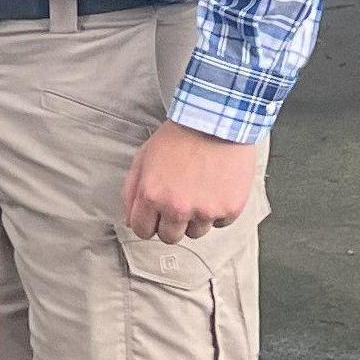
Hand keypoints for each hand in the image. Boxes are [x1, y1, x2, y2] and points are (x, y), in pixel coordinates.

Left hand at [121, 120, 261, 244]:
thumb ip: (132, 190)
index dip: (147, 223)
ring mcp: (205, 211)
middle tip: (179, 203)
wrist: (216, 121)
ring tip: (200, 191)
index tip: (155, 217)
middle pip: (169, 237)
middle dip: (171, 223)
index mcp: (152, 196)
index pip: (142, 231)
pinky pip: (220, 223)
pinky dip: (218, 210)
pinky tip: (216, 188)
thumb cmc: (179, 136)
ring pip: (196, 233)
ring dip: (196, 218)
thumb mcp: (143, 157)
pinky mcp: (229, 209)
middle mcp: (177, 208)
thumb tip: (129, 218)